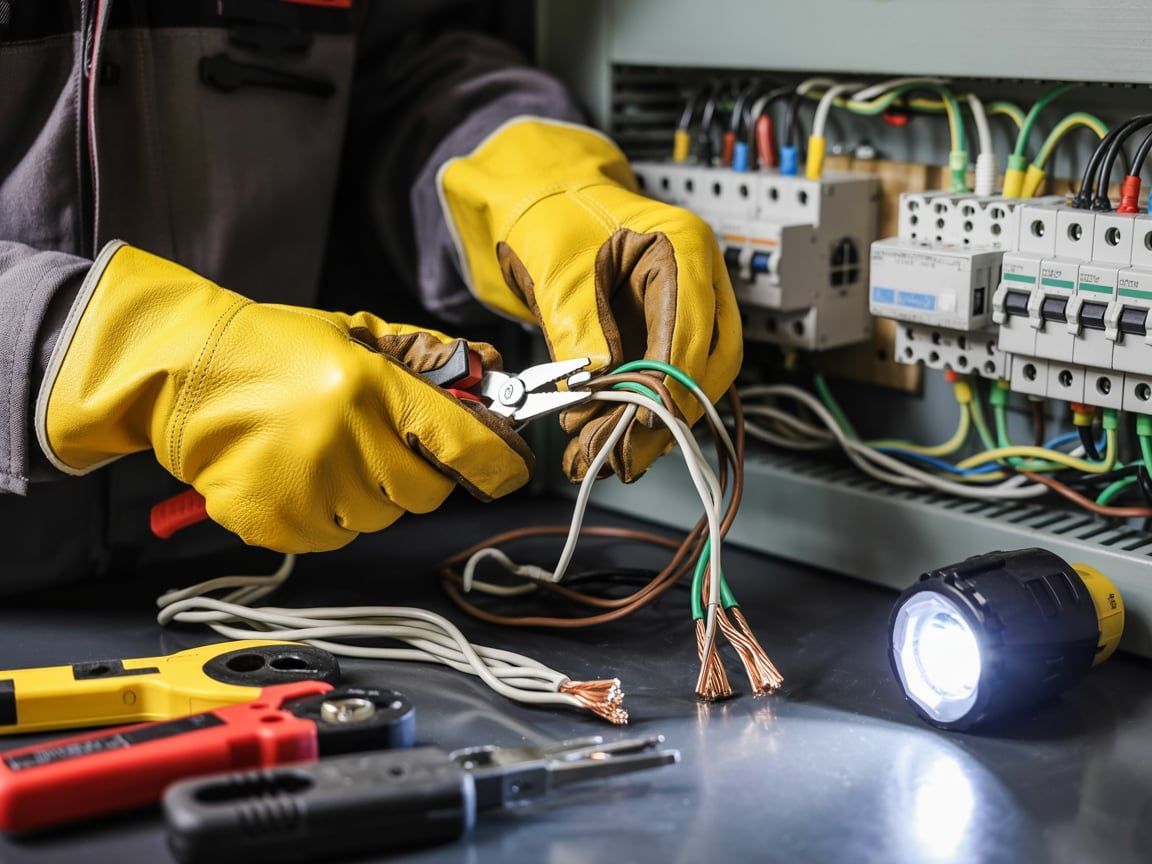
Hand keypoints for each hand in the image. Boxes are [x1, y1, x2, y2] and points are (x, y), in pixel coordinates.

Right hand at [38, 242, 532, 551]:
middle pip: (426, 493)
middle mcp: (347, 442)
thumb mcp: (357, 335)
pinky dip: (326, 514)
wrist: (184, 375)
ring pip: (379, 518)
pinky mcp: (277, 523)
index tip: (507, 469)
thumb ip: (428, 358)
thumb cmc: (277, 351)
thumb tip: (491, 373)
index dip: (498, 464)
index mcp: (373, 389)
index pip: (466, 447)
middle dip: (416, 473)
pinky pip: (332, 537)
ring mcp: (309, 488)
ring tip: (327, 453)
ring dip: (368, 494)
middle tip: (381, 443)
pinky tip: (299, 475)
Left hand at [439, 118, 740, 481]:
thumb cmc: (554, 221)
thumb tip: (594, 395)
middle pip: (711, 360)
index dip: (673, 378)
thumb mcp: (560, 273)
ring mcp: (690, 307)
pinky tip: (611, 438)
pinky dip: (641, 412)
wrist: (545, 209)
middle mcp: (699, 278)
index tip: (646, 418)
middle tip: (629, 450)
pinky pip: (668, 380)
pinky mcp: (669, 333)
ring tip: (610, 454)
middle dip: (672, 412)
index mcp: (684, 244)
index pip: (696, 323)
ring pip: (694, 379)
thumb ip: (580, 332)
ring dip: (655, 421)